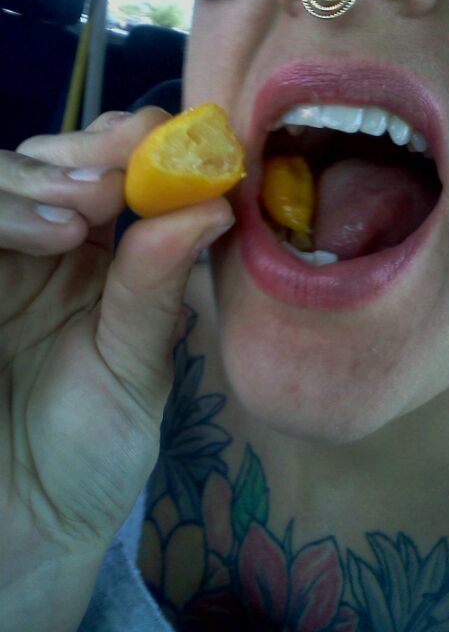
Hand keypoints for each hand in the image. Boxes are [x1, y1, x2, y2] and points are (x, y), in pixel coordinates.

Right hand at [0, 109, 233, 629]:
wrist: (27, 519)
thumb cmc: (91, 448)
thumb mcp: (137, 368)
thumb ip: (158, 288)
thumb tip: (213, 205)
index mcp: (95, 260)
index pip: (104, 175)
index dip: (127, 145)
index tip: (156, 137)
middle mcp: (38, 250)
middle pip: (42, 163)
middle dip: (78, 157)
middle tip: (113, 183)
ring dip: (33, 181)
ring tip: (77, 222)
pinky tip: (45, 236)